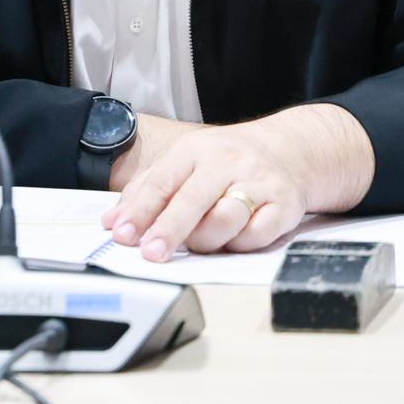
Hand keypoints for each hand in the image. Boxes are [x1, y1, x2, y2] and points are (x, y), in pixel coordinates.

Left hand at [99, 104, 374, 261]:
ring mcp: (258, 183)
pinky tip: (233, 240)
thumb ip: (148, 190)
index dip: (140, 210)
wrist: (289, 150)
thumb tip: (113, 222)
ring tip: (196, 244)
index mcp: (196, 150)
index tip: (123, 234)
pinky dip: (241, 244)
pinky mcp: (284, 204)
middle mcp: (227, 162)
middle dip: (169, 229)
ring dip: (206, 239)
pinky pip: (258, 234)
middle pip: (193, 199)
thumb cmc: (228, 161)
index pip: (163, 181)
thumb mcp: (185, 162)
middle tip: (151, 253)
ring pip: (226, 218)